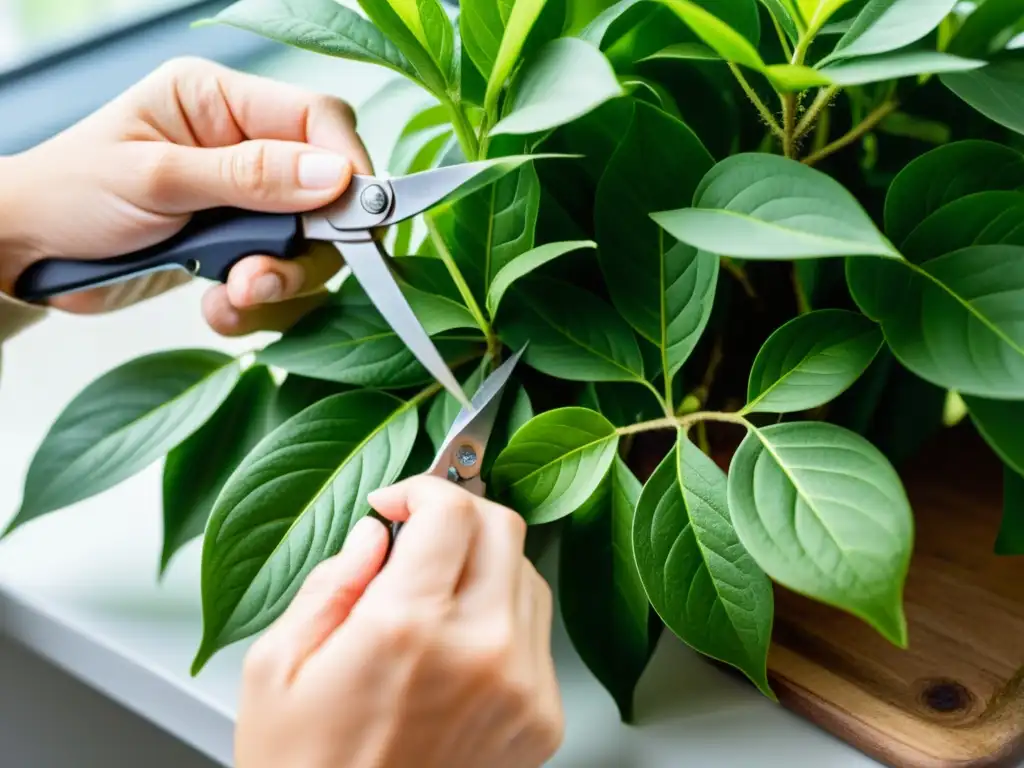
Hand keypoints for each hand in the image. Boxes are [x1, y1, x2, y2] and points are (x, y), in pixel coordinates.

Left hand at [0, 56, 370, 335]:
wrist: (27, 254)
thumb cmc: (71, 194)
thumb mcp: (157, 178)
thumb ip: (249, 177)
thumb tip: (335, 176)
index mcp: (220, 102)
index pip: (317, 119)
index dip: (348, 166)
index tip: (355, 220)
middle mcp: (242, 146)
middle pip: (326, 194)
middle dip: (306, 249)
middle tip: (264, 280)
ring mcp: (244, 200)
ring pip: (310, 247)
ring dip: (280, 284)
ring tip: (233, 298)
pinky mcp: (239, 246)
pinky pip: (282, 280)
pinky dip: (260, 306)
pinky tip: (219, 308)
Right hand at [235, 476, 564, 767]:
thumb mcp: (277, 669)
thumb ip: (330, 582)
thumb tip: (374, 534)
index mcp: (406, 628)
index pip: (453, 509)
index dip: (422, 489)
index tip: (397, 504)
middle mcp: (480, 650)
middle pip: (502, 528)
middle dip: (458, 515)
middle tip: (418, 536)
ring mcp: (521, 686)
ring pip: (527, 574)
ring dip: (484, 563)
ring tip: (434, 596)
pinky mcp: (542, 718)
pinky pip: (536, 632)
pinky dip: (503, 616)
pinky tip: (458, 643)